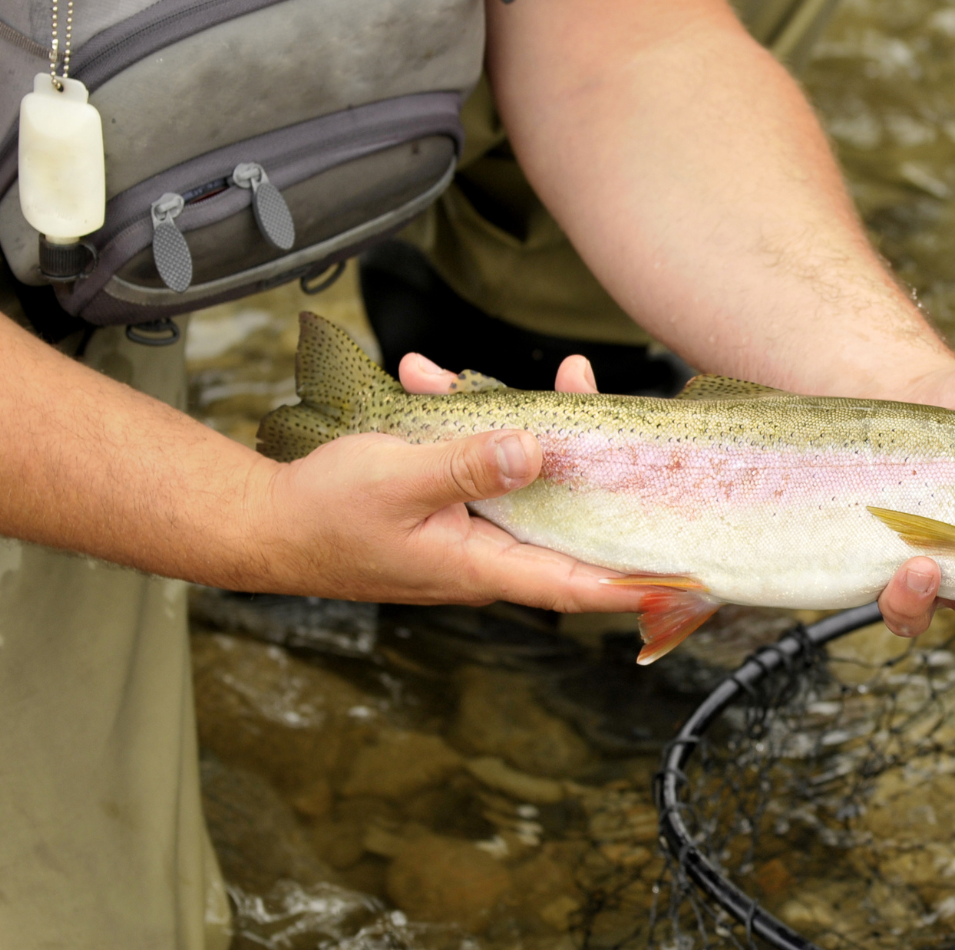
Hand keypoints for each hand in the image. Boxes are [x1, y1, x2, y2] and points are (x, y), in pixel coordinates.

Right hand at [240, 349, 633, 610]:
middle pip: (565, 513)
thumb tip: (537, 450)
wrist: (263, 525)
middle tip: (594, 391)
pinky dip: (463, 422)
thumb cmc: (323, 515)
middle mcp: (487, 555)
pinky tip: (430, 380)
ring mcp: (470, 531)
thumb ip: (468, 466)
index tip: (691, 577)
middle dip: (588, 457)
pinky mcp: (449, 506)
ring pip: (521, 477)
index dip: (638, 582)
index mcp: (483, 566)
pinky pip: (477, 462)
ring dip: (511, 423)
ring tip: (481, 372)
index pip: (579, 583)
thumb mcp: (398, 480)